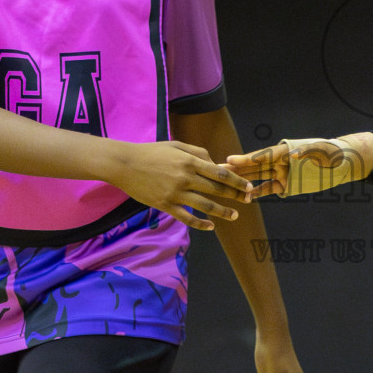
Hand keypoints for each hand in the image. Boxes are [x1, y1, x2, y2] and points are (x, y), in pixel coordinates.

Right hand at [107, 140, 252, 230]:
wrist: (124, 164)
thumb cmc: (152, 152)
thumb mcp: (176, 145)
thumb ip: (198, 152)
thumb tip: (216, 163)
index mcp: (189, 161)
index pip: (219, 172)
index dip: (236, 181)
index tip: (248, 186)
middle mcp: (185, 177)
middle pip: (216, 189)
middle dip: (235, 195)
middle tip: (248, 200)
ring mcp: (175, 193)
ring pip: (205, 205)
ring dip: (222, 212)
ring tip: (234, 215)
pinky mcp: (165, 205)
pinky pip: (186, 217)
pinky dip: (200, 223)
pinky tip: (211, 226)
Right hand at [225, 133, 372, 197]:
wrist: (341, 163)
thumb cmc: (331, 152)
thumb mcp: (321, 150)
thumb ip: (308, 151)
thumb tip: (295, 154)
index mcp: (285, 150)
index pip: (262, 155)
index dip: (246, 158)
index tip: (230, 159)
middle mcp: (280, 161)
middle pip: (255, 165)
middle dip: (237, 169)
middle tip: (217, 170)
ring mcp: (282, 173)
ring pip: (258, 177)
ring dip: (243, 181)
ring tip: (225, 184)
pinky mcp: (286, 185)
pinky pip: (268, 189)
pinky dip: (257, 193)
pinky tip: (245, 197)